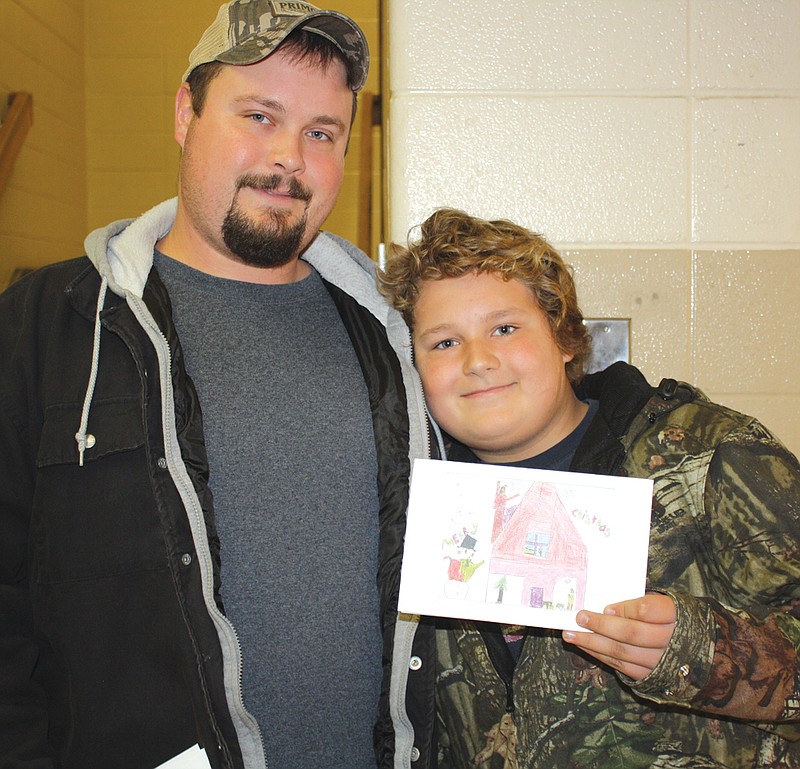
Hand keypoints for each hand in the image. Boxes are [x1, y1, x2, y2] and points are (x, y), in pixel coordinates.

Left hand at [562, 593, 676, 679]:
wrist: (701, 651)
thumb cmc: (673, 618)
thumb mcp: (665, 602)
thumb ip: (641, 601)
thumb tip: (607, 605)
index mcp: (676, 615)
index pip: (649, 610)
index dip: (625, 609)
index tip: (606, 606)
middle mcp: (671, 641)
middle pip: (632, 633)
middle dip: (602, 626)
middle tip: (579, 617)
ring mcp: (661, 662)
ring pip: (623, 652)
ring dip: (592, 643)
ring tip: (570, 634)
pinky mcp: (651, 676)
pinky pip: (621, 666)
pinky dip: (599, 655)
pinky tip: (583, 645)